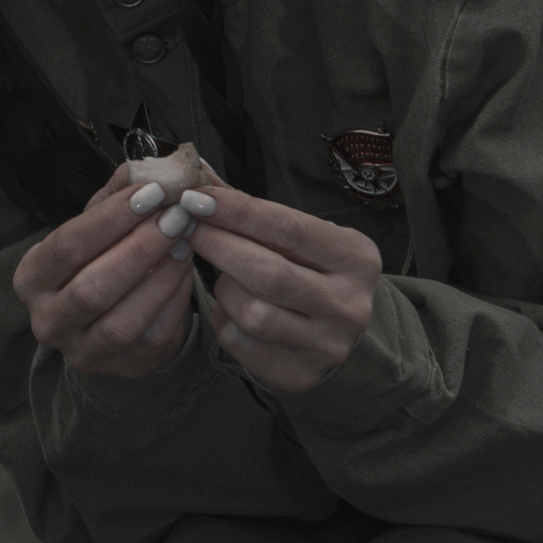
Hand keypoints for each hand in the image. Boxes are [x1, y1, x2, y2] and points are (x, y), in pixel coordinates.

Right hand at [13, 162, 198, 378]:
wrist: (107, 321)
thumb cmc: (96, 263)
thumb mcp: (94, 229)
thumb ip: (111, 199)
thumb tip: (139, 165)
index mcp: (31, 278)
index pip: (67, 245)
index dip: (111, 218)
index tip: (151, 192)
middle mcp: (48, 320)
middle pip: (92, 287)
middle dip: (140, 248)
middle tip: (176, 216)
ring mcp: (83, 350)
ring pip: (122, 319)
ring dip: (160, 276)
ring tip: (184, 240)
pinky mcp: (123, 367)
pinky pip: (152, 336)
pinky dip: (173, 300)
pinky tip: (186, 270)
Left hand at [185, 180, 380, 392]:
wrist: (332, 334)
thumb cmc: (306, 270)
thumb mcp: (293, 236)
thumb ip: (247, 205)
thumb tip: (196, 168)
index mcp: (357, 258)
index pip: (288, 229)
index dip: (237, 211)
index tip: (194, 196)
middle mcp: (350, 304)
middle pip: (268, 273)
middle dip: (218, 245)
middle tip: (186, 226)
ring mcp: (327, 345)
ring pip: (251, 312)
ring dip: (223, 288)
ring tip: (223, 275)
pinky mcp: (298, 374)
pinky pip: (240, 342)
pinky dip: (224, 320)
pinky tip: (230, 308)